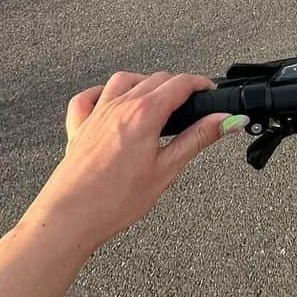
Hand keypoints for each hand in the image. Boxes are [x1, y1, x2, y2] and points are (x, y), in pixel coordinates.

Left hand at [23, 71, 245, 254]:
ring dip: (143, 82)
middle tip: (191, 104)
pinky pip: (88, 97)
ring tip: (156, 99)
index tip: (210, 92)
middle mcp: (119, 105)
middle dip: (177, 85)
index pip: (180, 83)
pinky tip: (110, 102)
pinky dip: (102, 93)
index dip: (200, 84)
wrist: (70, 217)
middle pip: (155, 78)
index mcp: (144, 113)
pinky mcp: (78, 127)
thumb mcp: (166, 170)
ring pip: (123, 80)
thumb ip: (197, 139)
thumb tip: (227, 121)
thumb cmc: (115, 200)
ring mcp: (96, 113)